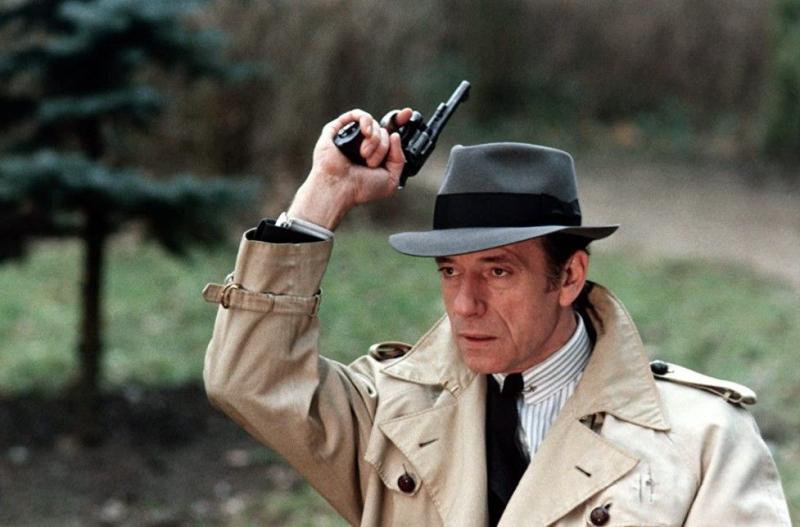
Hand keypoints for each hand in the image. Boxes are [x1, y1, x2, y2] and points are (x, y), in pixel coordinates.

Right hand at [288, 108, 413, 229]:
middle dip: (383, 148)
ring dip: (374, 141)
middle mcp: (364, 143)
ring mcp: (351, 136)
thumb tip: (395, 135)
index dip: (400, 120)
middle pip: (384, 132)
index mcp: (376, 153)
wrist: (341, 189)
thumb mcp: (391, 179)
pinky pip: (357, 114)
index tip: (408, 113)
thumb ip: (399, 158)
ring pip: (373, 124)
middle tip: (371, 163)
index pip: (390, 132)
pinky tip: (366, 132)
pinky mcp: (337, 130)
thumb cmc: (361, 189)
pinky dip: (365, 120)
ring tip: (365, 155)